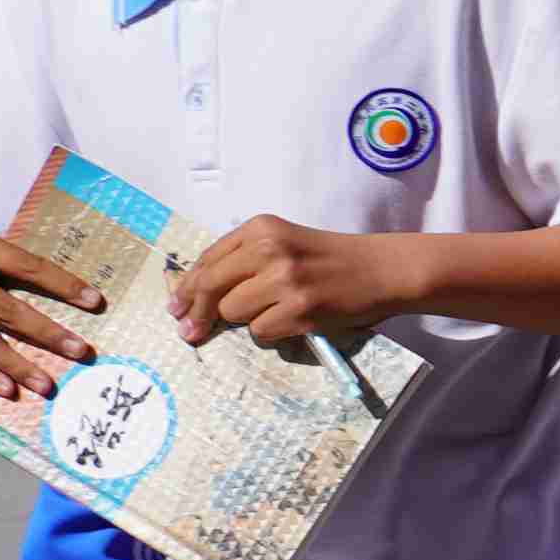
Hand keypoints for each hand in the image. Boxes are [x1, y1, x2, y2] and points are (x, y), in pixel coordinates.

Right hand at [0, 221, 89, 402]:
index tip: (96, 303)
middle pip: (4, 309)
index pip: (26, 266)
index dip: (62, 285)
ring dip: (16, 365)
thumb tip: (81, 299)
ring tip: (46, 384)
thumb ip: (20, 268)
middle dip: (46, 333)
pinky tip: (8, 389)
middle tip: (81, 352)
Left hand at [166, 215, 417, 349]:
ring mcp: (285, 280)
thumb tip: (192, 298)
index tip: (176, 307)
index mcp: (261, 228)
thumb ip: (242, 261)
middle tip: (187, 332)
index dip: (187, 288)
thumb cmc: (330, 259)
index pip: (207, 260)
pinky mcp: (300, 310)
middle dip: (196, 312)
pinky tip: (292, 320)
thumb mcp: (284, 244)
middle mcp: (270, 249)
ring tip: (274, 311)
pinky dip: (271, 332)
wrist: (383, 269)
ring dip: (245, 319)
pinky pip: (260, 331)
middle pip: (210, 287)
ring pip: (232, 312)